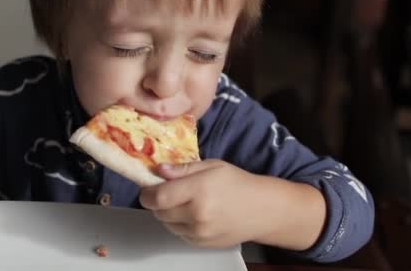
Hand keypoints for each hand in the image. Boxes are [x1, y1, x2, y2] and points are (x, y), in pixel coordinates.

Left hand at [139, 159, 268, 248]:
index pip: (158, 197)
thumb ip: (183, 169)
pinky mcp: (202, 244)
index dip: (147, 193)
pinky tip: (194, 214)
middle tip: (168, 192)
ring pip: (167, 224)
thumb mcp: (211, 166)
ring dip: (168, 214)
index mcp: (198, 191)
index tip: (148, 187)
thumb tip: (159, 170)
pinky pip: (179, 234)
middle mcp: (197, 215)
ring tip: (185, 202)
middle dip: (157, 202)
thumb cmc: (237, 183)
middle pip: (159, 212)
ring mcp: (199, 233)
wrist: (263, 210)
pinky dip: (180, 225)